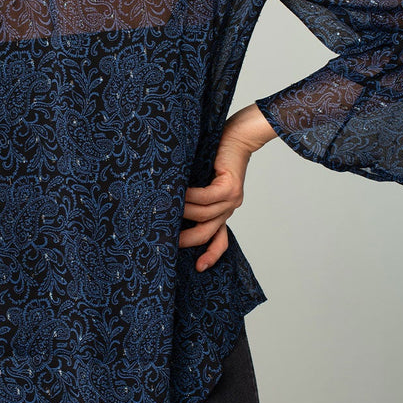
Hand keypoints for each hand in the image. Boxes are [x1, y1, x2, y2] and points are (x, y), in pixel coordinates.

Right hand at [179, 103, 276, 271]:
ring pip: (203, 216)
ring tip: (164, 208)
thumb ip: (191, 196)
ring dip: (182, 213)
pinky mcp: (230, 187)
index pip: (220, 240)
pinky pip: (206, 198)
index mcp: (223, 210)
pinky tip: (178, 193)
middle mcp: (229, 208)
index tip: (198, 268)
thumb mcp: (202, 180)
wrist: (239, 134)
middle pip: (207, 234)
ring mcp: (231, 200)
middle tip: (164, 240)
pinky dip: (190, 197)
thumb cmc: (216, 154)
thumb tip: (164, 206)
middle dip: (186, 240)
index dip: (210, 255)